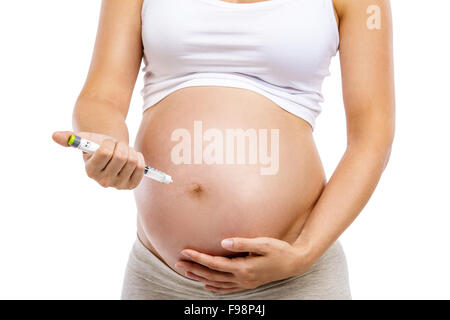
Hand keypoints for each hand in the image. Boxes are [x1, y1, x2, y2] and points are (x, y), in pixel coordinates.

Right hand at [52, 130, 145, 189]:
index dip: (109, 143)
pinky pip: (141, 167)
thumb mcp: (85, 139)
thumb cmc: (98, 144)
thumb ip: (70, 138)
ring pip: (132, 160)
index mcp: (90, 171)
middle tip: (117, 146)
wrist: (113, 152)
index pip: (105, 153)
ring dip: (130, 150)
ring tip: (123, 152)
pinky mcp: (131, 185)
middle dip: (120, 145)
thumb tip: (55, 136)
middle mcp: (103, 181)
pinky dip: (139, 157)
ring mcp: (118, 185)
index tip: (107, 142)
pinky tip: (131, 157)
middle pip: (120, 156)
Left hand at [175, 237, 313, 292]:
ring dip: (200, 277)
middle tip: (177, 263)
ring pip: (217, 283)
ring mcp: (245, 283)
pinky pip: (227, 289)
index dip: (198, 258)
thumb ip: (243, 243)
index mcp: (243, 267)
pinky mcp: (248, 283)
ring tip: (186, 272)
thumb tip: (223, 242)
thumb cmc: (280, 251)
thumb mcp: (263, 243)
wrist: (295, 263)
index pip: (215, 263)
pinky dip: (215, 288)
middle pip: (212, 275)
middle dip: (194, 268)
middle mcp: (242, 278)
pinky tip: (207, 285)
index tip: (185, 251)